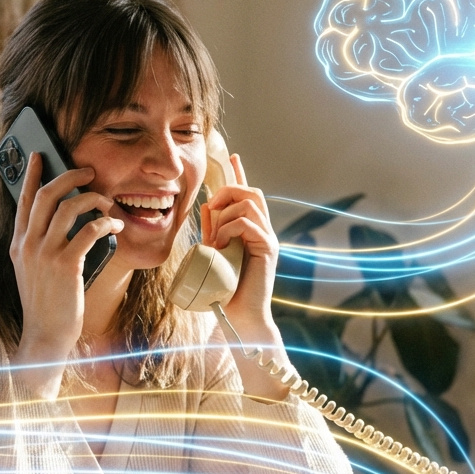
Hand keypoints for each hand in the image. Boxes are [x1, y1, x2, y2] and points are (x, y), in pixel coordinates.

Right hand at [9, 152, 122, 398]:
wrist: (45, 336)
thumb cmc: (46, 305)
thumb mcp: (34, 271)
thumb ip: (41, 247)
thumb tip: (64, 221)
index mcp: (18, 244)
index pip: (22, 201)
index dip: (30, 175)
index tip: (38, 156)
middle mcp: (27, 245)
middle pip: (45, 195)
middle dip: (68, 176)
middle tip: (87, 171)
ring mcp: (44, 254)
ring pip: (67, 208)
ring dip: (92, 198)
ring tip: (107, 200)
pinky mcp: (65, 265)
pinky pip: (88, 230)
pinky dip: (104, 222)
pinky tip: (114, 224)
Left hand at [202, 155, 290, 398]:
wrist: (239, 317)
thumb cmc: (225, 289)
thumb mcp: (213, 253)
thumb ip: (212, 230)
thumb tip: (206, 205)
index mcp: (250, 229)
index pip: (248, 194)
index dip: (239, 173)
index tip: (231, 156)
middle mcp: (263, 230)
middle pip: (249, 191)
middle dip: (227, 192)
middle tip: (211, 213)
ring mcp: (268, 238)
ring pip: (248, 202)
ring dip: (225, 215)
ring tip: (216, 239)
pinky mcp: (268, 248)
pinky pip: (247, 222)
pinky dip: (228, 229)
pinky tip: (222, 246)